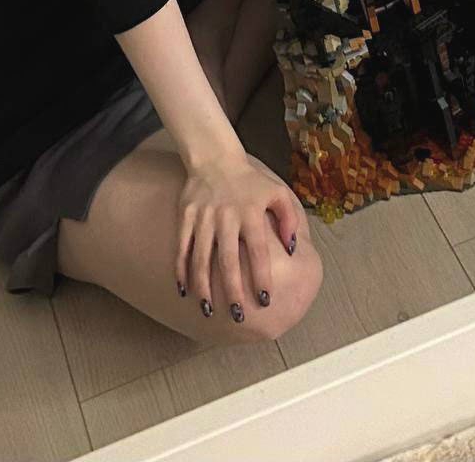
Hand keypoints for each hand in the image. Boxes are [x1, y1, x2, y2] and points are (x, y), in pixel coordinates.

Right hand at [176, 152, 301, 322]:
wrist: (215, 158)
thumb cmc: (251, 182)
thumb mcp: (277, 192)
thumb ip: (289, 219)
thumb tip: (293, 249)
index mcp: (250, 212)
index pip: (258, 250)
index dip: (261, 276)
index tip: (265, 300)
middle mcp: (226, 216)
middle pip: (228, 260)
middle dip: (232, 290)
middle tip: (238, 315)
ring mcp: (204, 217)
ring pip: (202, 258)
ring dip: (204, 287)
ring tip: (208, 310)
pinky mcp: (186, 216)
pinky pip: (182, 247)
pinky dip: (181, 270)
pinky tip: (184, 291)